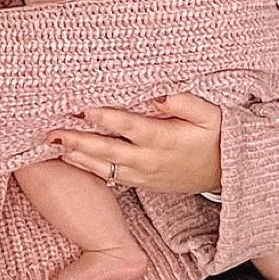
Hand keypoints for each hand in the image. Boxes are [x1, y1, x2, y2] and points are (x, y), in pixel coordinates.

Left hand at [47, 92, 222, 194]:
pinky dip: (88, 169)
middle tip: (53, 132)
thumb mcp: (210, 115)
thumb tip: (161, 96)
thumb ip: (186, 103)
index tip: (85, 109)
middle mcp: (150, 160)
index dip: (107, 118)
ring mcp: (144, 175)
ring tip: (53, 145)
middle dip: (80, 141)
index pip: (131, 127)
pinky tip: (70, 159)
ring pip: (105, 168)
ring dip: (78, 157)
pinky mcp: (141, 183)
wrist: (225, 173)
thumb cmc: (215, 137)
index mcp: (165, 140)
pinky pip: (110, 178)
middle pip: (109, 151)